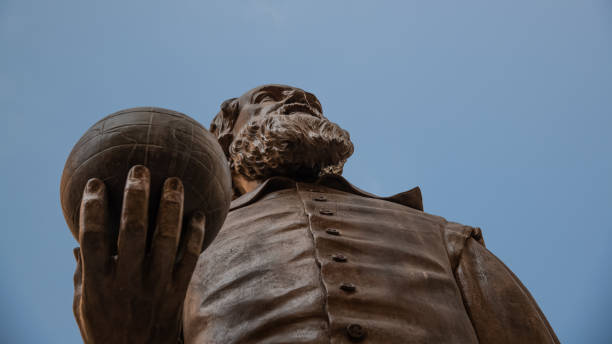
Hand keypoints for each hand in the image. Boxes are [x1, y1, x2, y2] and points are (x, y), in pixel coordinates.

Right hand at [73, 165, 204, 343]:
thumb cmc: (106, 329)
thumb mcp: (83, 306)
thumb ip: (82, 274)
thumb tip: (78, 244)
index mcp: (99, 283)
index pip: (93, 238)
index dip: (93, 208)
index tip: (96, 182)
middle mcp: (127, 281)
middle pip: (131, 231)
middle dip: (136, 197)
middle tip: (140, 168)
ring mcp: (155, 287)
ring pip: (166, 240)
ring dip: (170, 208)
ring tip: (174, 181)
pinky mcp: (178, 293)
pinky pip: (190, 259)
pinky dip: (195, 235)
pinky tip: (198, 214)